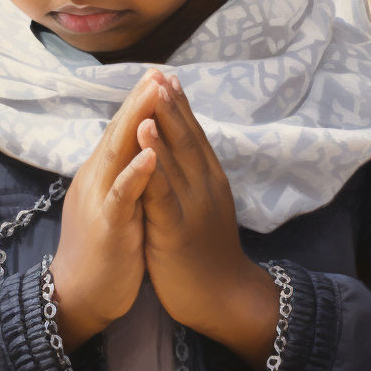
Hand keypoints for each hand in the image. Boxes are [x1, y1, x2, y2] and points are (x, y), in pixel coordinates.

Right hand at [48, 68, 161, 351]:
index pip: (120, 130)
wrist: (78, 296)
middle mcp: (96, 179)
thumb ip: (121, 174)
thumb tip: (138, 147)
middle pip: (118, 132)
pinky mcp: (107, 227)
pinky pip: (122, 196)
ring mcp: (99, 201)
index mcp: (101, 174)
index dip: (138, 103)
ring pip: (117, 153)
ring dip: (137, 122)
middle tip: (157, 72)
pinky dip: (136, 173)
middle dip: (139, 100)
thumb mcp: (113, 203)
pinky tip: (151, 155)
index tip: (158, 76)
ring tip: (154, 94)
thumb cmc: (103, 250)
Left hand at [139, 75, 278, 370]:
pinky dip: (153, 161)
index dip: (180, 106)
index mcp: (209, 180)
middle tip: (158, 71)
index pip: (193, 135)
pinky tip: (145, 137)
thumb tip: (181, 156)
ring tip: (152, 90)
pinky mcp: (176, 227)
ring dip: (163, 121)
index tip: (166, 76)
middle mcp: (204, 185)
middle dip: (170, 102)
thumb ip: (194, 181)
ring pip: (175, 156)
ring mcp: (192, 204)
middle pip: (185, 136)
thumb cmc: (209, 255)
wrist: (226, 299)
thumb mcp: (204, 208)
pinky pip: (162, 189)